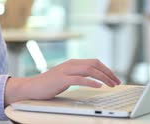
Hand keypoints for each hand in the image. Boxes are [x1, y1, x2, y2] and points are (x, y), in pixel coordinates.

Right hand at [4, 59, 121, 104]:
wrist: (31, 87)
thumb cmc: (49, 84)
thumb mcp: (66, 77)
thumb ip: (78, 75)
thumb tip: (93, 79)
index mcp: (73, 63)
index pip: (95, 62)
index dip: (107, 69)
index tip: (115, 78)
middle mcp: (71, 64)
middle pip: (95, 64)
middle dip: (108, 72)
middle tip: (117, 82)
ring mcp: (66, 70)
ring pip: (89, 70)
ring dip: (103, 77)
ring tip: (111, 85)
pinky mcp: (62, 79)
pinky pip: (80, 79)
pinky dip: (91, 82)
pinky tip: (98, 86)